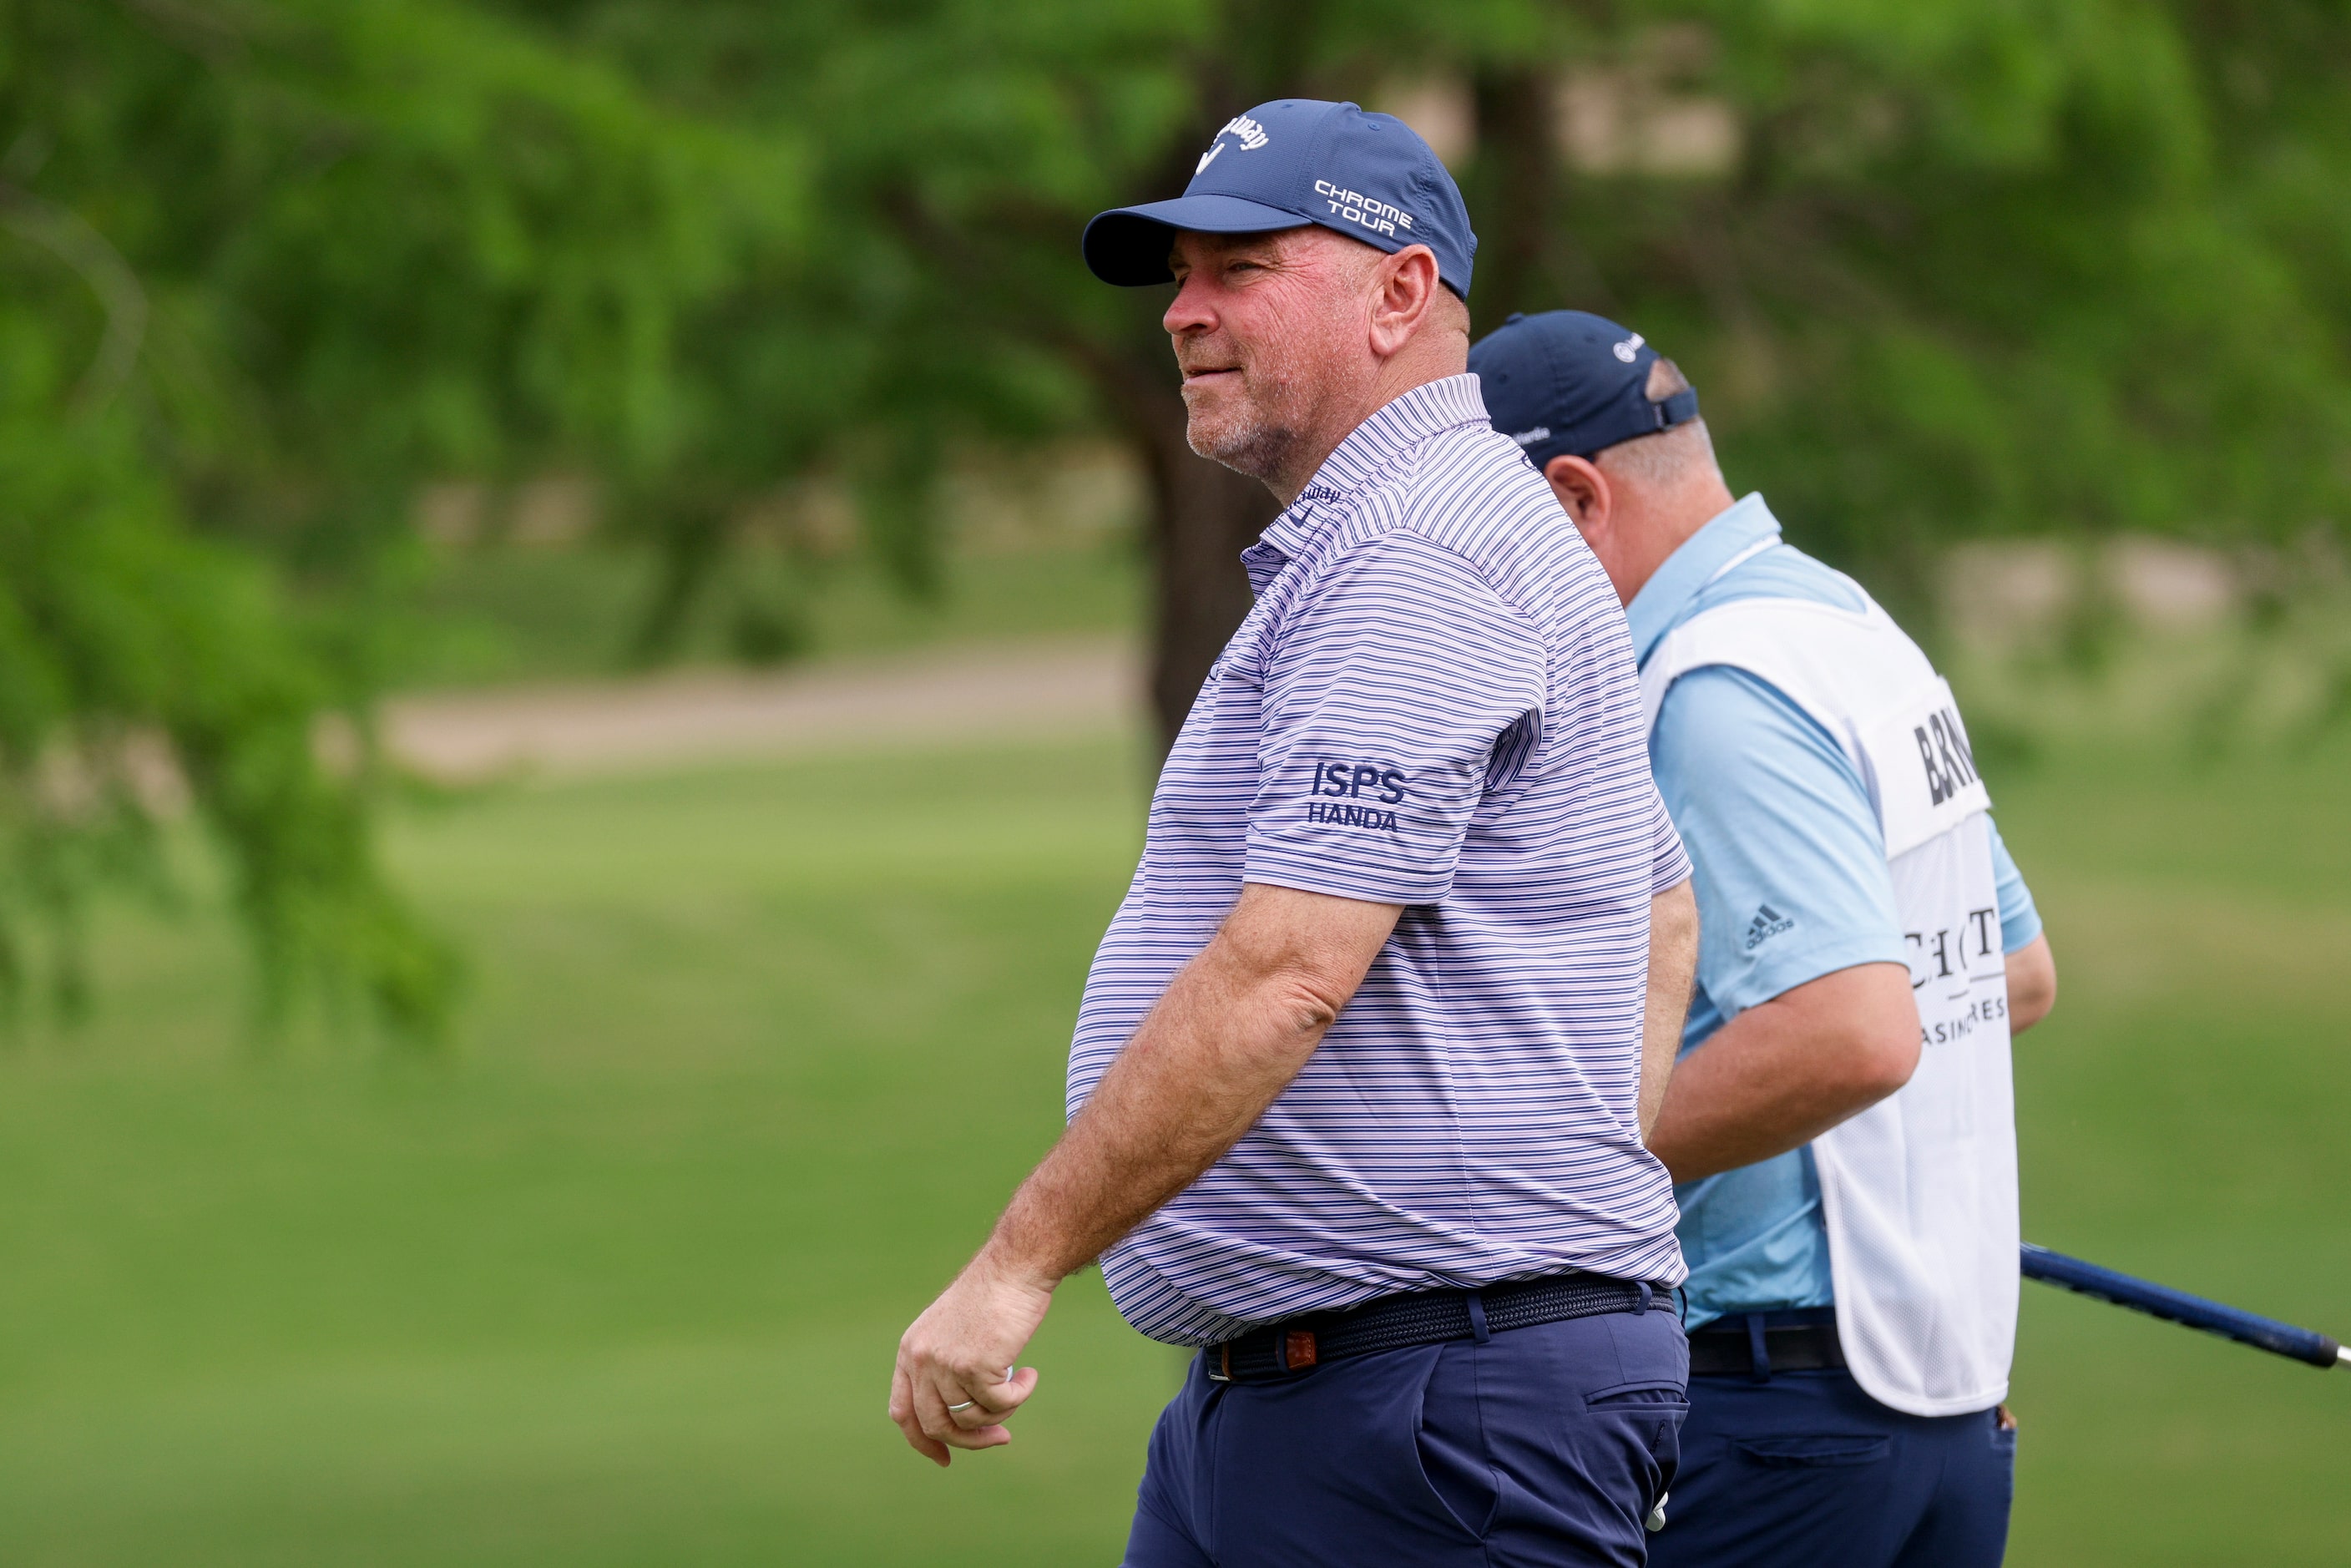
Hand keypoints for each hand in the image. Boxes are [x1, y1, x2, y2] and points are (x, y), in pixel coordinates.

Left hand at [889, 1253, 1054, 1466]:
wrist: (1013, 1268)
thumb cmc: (991, 1296)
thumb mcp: (952, 1332)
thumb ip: (945, 1369)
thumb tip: (958, 1421)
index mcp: (910, 1351)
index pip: (902, 1412)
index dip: (922, 1441)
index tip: (945, 1457)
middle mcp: (921, 1360)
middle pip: (936, 1425)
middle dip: (970, 1441)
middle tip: (1001, 1438)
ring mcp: (945, 1365)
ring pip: (971, 1420)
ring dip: (1000, 1413)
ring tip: (1018, 1385)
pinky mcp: (975, 1367)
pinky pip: (1000, 1404)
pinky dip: (1019, 1395)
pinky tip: (1030, 1375)